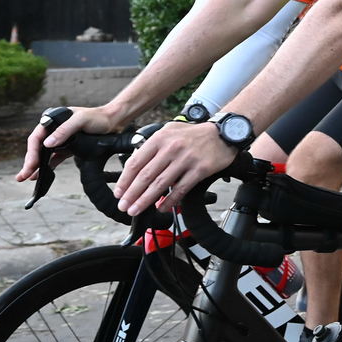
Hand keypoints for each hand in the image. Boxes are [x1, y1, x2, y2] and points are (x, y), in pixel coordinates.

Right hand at [15, 107, 115, 182]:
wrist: (113, 121)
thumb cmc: (98, 117)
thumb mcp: (81, 120)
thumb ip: (65, 130)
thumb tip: (47, 143)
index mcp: (54, 120)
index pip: (37, 137)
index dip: (32, 152)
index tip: (31, 164)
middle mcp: (55, 129)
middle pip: (38, 147)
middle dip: (30, 162)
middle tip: (23, 176)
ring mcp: (61, 139)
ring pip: (44, 154)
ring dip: (35, 166)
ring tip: (26, 178)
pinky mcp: (68, 147)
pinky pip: (53, 158)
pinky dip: (46, 167)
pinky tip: (40, 176)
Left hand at [113, 122, 235, 215]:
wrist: (222, 133)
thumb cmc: (194, 134)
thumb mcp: (169, 131)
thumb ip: (153, 145)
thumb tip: (135, 164)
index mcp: (160, 138)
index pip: (136, 162)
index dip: (125, 180)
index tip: (119, 192)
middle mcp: (171, 148)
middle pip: (145, 176)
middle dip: (132, 194)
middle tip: (124, 206)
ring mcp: (186, 159)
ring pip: (160, 184)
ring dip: (145, 200)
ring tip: (136, 210)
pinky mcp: (199, 170)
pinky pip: (180, 189)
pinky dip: (169, 201)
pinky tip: (161, 208)